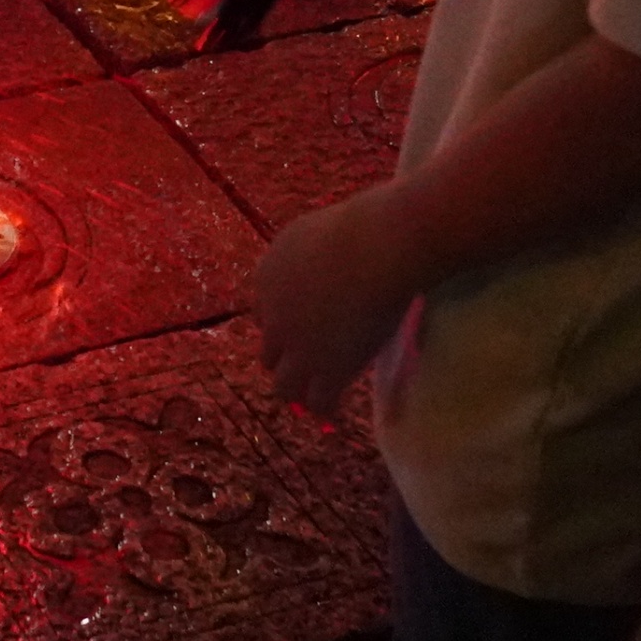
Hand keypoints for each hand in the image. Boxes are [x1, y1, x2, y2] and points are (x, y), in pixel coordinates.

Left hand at [251, 194, 417, 415]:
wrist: (376, 247)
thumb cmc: (361, 227)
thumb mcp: (316, 235)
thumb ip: (309, 258)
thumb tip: (327, 262)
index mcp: (267, 276)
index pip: (264, 314)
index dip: (284, 325)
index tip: (302, 331)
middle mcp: (273, 315)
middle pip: (269, 353)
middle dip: (286, 361)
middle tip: (306, 369)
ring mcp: (297, 347)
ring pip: (284, 387)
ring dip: (299, 393)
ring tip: (313, 401)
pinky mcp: (326, 370)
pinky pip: (319, 402)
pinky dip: (326, 408)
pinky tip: (335, 412)